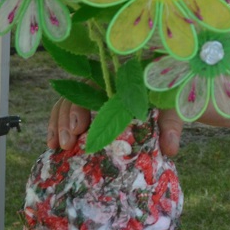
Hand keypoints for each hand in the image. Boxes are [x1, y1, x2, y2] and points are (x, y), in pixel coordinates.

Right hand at [46, 97, 181, 157]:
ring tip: (56, 147)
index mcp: (119, 80)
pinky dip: (58, 126)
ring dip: (58, 124)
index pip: (90, 88)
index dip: (80, 107)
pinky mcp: (92, 110)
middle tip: (67, 145)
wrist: (176, 95)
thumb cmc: (173, 99)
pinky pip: (68, 113)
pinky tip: (53, 144)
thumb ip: (171, 126)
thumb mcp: (174, 110)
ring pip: (66, 104)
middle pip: (73, 96)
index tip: (78, 129)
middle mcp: (102, 85)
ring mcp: (95, 97)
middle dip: (66, 120)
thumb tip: (170, 149)